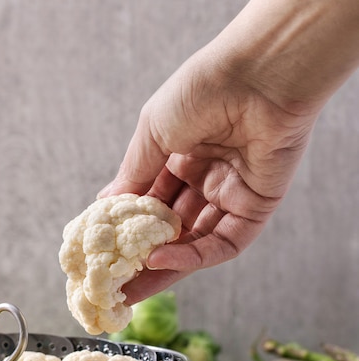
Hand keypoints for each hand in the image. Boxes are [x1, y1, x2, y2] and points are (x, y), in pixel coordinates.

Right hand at [99, 45, 318, 302]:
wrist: (258, 73)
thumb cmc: (202, 90)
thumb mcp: (152, 132)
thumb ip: (133, 173)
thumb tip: (104, 205)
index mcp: (178, 159)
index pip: (149, 205)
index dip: (127, 229)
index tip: (102, 250)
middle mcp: (203, 180)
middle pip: (170, 230)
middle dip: (142, 258)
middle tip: (114, 283)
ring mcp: (229, 195)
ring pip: (194, 243)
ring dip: (164, 266)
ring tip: (131, 287)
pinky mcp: (255, 207)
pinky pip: (223, 241)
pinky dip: (192, 254)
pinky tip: (160, 259)